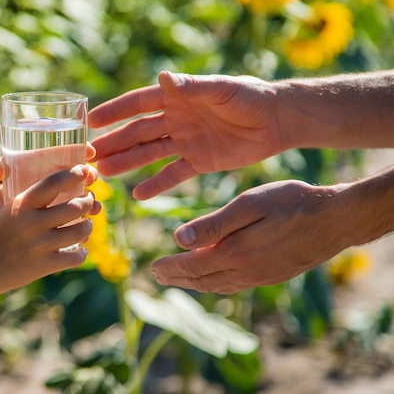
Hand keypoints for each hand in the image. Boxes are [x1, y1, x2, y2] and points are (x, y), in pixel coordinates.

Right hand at [0, 162, 100, 295]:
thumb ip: (2, 188)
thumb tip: (8, 169)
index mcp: (21, 204)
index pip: (54, 182)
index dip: (74, 174)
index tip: (84, 171)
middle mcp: (33, 223)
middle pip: (76, 206)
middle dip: (88, 201)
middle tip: (88, 200)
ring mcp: (40, 245)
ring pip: (80, 231)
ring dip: (87, 226)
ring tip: (86, 224)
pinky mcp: (44, 266)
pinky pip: (76, 257)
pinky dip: (82, 253)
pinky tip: (79, 249)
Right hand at [89, 71, 283, 199]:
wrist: (276, 121)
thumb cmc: (249, 96)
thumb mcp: (220, 89)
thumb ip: (191, 87)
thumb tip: (162, 76)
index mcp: (176, 98)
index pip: (138, 104)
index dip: (115, 112)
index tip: (92, 122)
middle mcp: (175, 120)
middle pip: (137, 133)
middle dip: (113, 143)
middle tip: (89, 155)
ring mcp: (185, 142)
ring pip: (148, 154)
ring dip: (126, 163)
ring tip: (104, 173)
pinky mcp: (198, 162)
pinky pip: (173, 175)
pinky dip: (156, 184)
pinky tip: (138, 194)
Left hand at [150, 180, 349, 293]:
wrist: (337, 219)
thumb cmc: (292, 203)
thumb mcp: (249, 205)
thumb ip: (213, 225)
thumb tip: (178, 240)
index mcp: (235, 254)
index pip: (192, 267)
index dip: (170, 268)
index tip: (152, 268)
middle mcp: (245, 272)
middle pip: (202, 280)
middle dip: (177, 279)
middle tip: (157, 276)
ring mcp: (261, 276)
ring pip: (218, 285)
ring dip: (194, 283)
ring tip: (179, 279)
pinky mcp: (273, 275)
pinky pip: (235, 285)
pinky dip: (215, 283)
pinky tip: (213, 277)